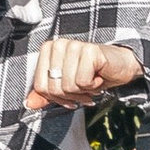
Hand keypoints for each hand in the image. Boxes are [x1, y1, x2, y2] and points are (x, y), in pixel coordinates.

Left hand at [25, 34, 141, 112]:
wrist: (120, 67)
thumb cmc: (93, 74)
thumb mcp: (66, 87)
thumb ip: (47, 95)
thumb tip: (29, 104)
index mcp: (48, 50)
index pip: (41, 86)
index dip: (56, 98)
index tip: (70, 95)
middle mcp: (58, 45)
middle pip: (54, 88)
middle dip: (71, 96)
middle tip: (84, 90)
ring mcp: (73, 45)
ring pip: (68, 85)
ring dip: (84, 91)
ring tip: (92, 83)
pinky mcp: (89, 50)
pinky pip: (82, 81)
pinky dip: (93, 85)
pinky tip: (98, 77)